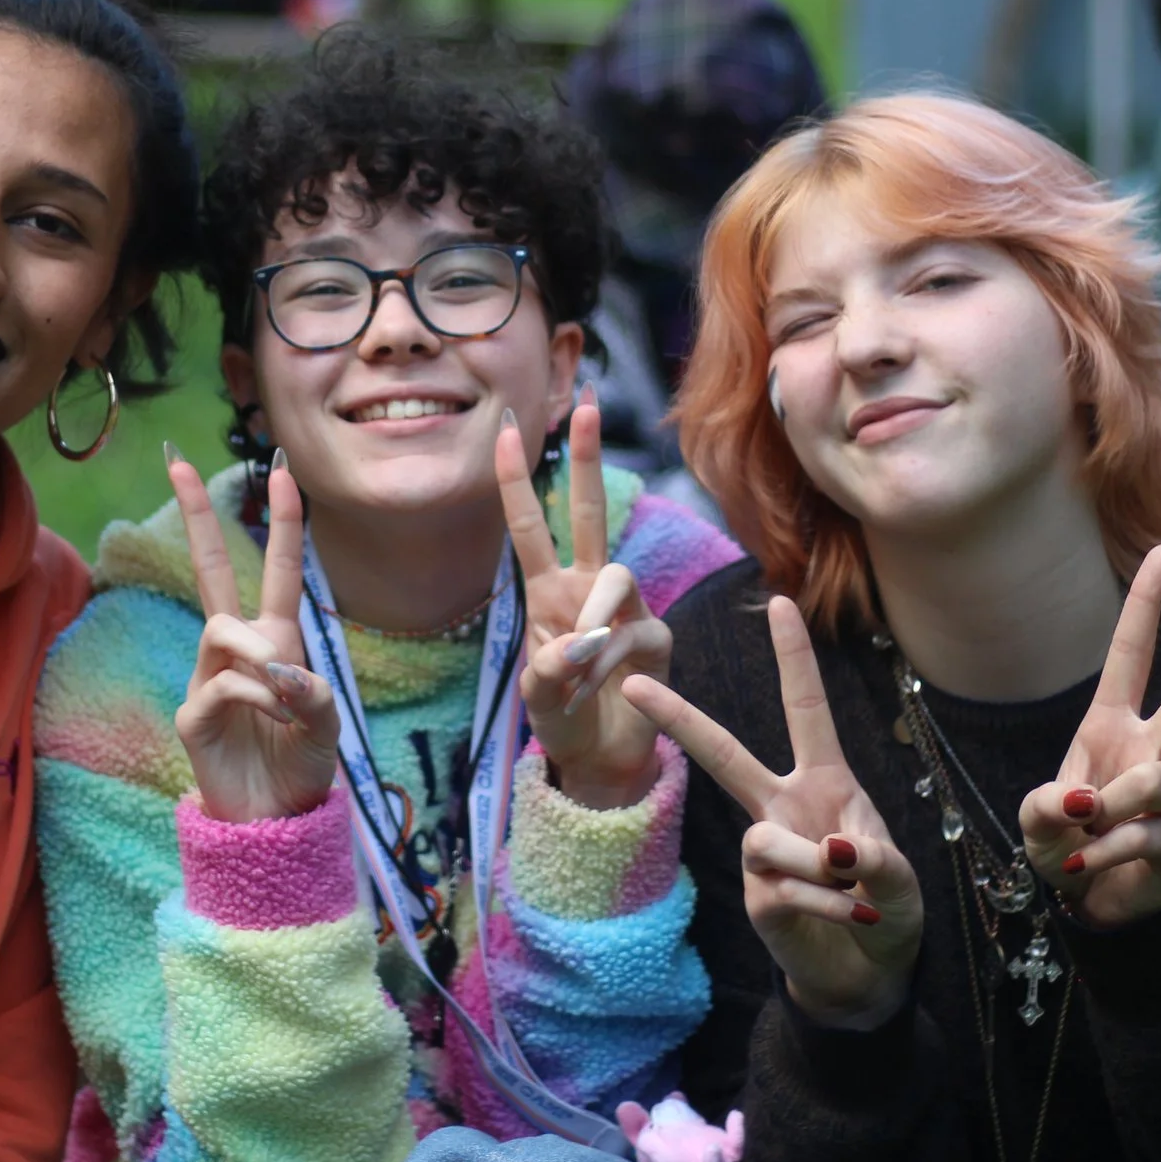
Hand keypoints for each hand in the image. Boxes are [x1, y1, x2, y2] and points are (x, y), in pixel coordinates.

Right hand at [168, 449, 340, 823]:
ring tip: (283, 698)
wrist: (276, 821)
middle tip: (176, 460)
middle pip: (209, 569)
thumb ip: (312, 690)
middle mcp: (237, 650)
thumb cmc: (301, 767)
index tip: (280, 468)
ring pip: (224, 628)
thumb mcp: (326, 723)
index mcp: (276, 642)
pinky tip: (271, 722)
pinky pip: (224, 682)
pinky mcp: (192, 713)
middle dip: (197, 514)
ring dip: (261, 655)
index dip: (280, 520)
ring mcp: (208, 678)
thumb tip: (276, 671)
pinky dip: (258, 698)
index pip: (276, 570)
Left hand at [499, 393, 669, 808]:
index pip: (529, 526)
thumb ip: (549, 670)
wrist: (601, 758)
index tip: (504, 427)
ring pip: (615, 575)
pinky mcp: (656, 636)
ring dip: (592, 621)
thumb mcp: (538, 696)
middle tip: (586, 402)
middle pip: (590, 511)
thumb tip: (578, 643)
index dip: (514, 479)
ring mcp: (626, 608)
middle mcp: (588, 587)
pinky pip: (633, 633)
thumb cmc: (562, 716)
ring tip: (578, 668)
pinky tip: (604, 691)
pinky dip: (610, 664)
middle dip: (587, 457)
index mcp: (548, 591)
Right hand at [624, 599, 922, 1029]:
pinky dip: (827, 904)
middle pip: (724, 754)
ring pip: (766, 839)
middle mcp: (784, 807)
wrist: (870, 975)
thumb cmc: (887, 909)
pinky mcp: (757, 899)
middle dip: (679, 717)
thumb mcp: (900, 876)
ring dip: (818, 865)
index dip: (793, 657)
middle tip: (633, 680)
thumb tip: (831, 850)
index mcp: (824, 783)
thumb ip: (875, 857)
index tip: (779, 601)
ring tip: (855, 891)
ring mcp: (765, 854)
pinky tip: (851, 918)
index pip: (805, 709)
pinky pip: (781, 890)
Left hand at [1017, 545, 1160, 929]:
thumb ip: (1046, 805)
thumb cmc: (1063, 842)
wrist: (1088, 904)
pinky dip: (1098, 857)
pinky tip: (1090, 869)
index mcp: (1112, 725)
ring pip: (1150, 785)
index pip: (1131, 652)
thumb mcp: (1036, 817)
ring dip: (1101, 817)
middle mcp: (1152, 751)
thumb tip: (1091, 805)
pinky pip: (1136, 839)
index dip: (1146, 601)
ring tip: (1081, 842)